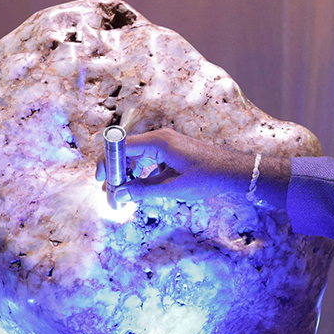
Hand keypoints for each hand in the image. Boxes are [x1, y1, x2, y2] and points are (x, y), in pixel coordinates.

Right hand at [95, 128, 247, 203]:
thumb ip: (144, 191)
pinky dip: (141, 173)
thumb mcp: (173, 188)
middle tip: (110, 195)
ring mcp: (165, 144)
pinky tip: (139, 189)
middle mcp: (159, 138)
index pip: (120, 147)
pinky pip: (148, 159)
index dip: (106, 163)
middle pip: (126, 152)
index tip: (100, 180)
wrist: (232, 171)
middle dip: (116, 173)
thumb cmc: (207, 177)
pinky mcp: (171, 151)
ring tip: (122, 195)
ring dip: (128, 174)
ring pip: (136, 157)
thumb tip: (119, 194)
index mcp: (158, 142)